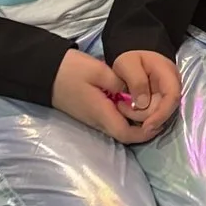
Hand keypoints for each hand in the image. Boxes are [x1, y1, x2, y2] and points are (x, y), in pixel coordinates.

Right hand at [51, 49, 179, 146]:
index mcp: (100, 113)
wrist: (44, 73)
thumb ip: (119, 83)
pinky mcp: (89, 112)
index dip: (145, 133)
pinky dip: (124, 114)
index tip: (160, 122)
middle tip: (160, 112)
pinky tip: (132, 100)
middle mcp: (96, 121)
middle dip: (143, 128)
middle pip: (123, 133)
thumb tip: (135, 94)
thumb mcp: (98, 71)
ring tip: (151, 106)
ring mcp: (91, 117)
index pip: (126, 134)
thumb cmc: (71, 71)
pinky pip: (110, 118)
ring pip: (117, 126)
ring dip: (134, 121)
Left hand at [110, 50, 181, 143]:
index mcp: (168, 72)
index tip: (146, 127)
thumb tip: (143, 104)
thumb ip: (136, 80)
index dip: (162, 113)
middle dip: (143, 115)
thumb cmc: (129, 61)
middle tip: (121, 106)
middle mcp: (173, 86)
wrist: (132, 62)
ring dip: (139, 116)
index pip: (173, 96)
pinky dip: (141, 117)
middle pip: (164, 109)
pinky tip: (130, 111)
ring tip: (122, 106)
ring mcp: (168, 96)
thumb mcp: (127, 64)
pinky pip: (154, 116)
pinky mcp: (162, 104)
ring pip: (158, 116)